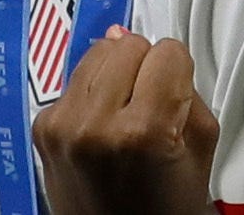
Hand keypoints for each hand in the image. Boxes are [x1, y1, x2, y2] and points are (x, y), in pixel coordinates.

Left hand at [31, 27, 221, 214]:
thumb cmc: (162, 209)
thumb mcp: (200, 150)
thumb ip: (187, 91)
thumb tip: (151, 46)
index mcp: (142, 131)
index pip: (167, 51)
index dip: (178, 72)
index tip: (176, 96)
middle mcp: (96, 124)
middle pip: (128, 44)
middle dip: (145, 67)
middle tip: (151, 105)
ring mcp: (64, 126)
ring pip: (97, 52)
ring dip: (115, 74)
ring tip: (125, 113)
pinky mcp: (43, 128)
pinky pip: (73, 80)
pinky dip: (90, 94)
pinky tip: (101, 126)